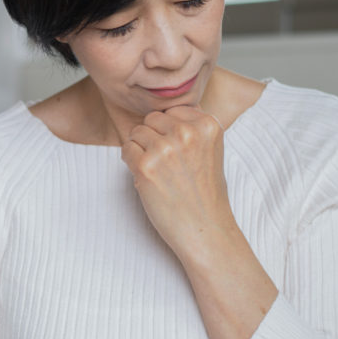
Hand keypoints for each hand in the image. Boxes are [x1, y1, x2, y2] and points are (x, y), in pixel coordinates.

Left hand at [121, 106, 231, 263]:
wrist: (205, 228)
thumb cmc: (205, 193)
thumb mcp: (210, 150)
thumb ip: (192, 127)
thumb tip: (163, 112)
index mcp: (207, 124)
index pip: (173, 110)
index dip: (170, 130)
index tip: (178, 151)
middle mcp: (187, 132)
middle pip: (153, 118)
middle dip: (153, 137)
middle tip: (164, 162)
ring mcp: (165, 148)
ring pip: (137, 132)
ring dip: (141, 149)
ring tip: (157, 171)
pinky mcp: (146, 166)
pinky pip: (126, 149)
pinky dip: (131, 162)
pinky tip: (147, 177)